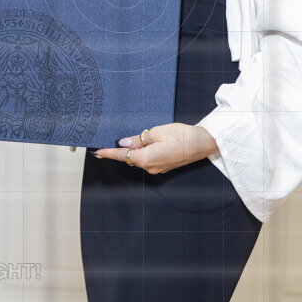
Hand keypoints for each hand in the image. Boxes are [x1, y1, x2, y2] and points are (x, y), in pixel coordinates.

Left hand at [92, 123, 218, 173]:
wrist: (203, 143)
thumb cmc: (182, 136)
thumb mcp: (156, 132)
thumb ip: (138, 139)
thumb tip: (124, 144)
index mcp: (146, 159)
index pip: (122, 156)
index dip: (108, 154)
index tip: (97, 152)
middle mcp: (150, 167)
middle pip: (130, 158)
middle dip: (124, 149)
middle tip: (116, 139)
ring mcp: (158, 168)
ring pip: (140, 158)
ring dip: (137, 149)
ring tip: (142, 136)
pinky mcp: (165, 166)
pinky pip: (149, 159)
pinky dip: (146, 152)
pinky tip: (150, 142)